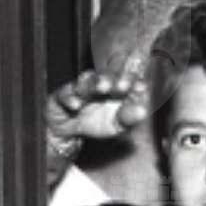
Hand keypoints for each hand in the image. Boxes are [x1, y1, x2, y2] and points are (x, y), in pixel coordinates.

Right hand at [44, 65, 151, 186]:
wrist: (70, 128)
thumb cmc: (98, 122)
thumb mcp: (118, 124)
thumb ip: (129, 117)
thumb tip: (143, 110)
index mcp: (116, 87)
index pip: (126, 80)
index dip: (134, 82)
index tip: (141, 87)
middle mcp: (99, 83)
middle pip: (107, 76)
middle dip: (115, 79)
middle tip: (123, 85)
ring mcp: (80, 87)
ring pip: (87, 82)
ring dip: (94, 83)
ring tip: (102, 87)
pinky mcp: (62, 94)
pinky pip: (65, 94)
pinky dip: (70, 98)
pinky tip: (76, 104)